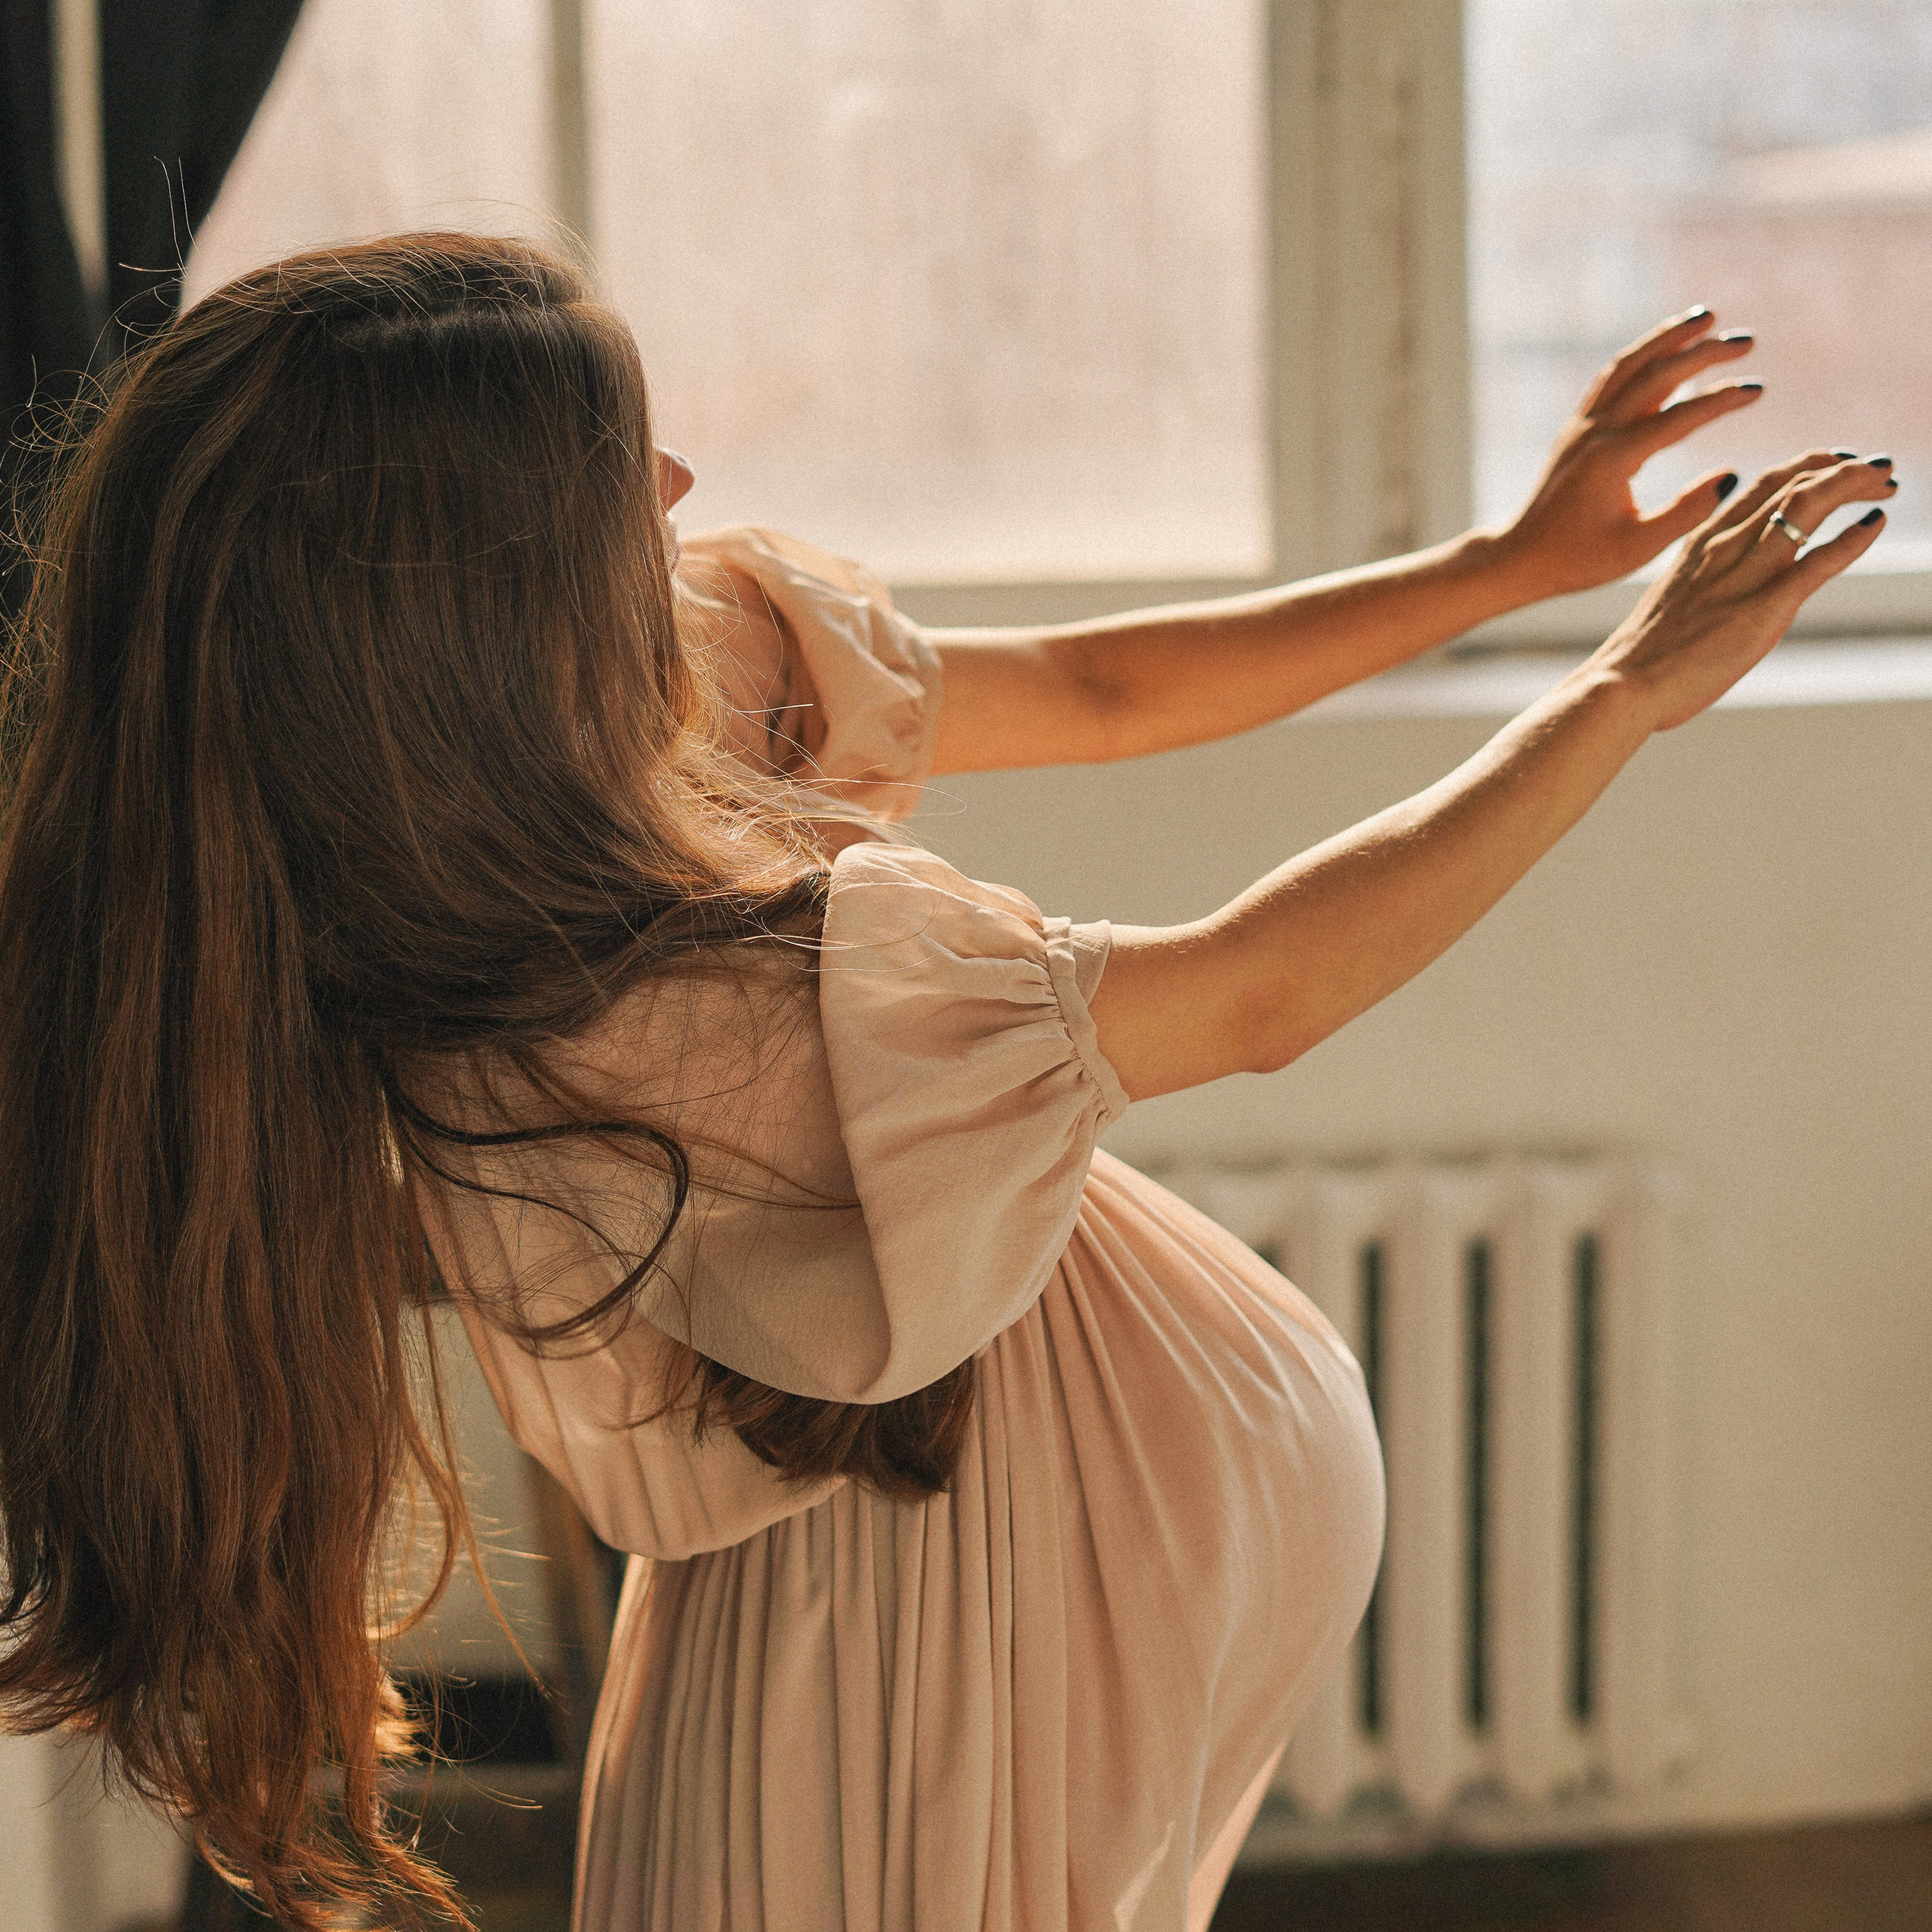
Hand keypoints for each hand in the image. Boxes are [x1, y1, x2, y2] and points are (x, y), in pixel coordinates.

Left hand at [1496, 308, 1763, 600]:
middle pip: (1654, 376)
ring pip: (1628, 366)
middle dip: (1702, 353)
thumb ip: (1686, 512)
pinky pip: (1611, 379)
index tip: (1757, 388)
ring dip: (1667, 339)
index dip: (1720, 400)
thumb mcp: (1637, 548)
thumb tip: (1732, 476)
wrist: (1519, 558)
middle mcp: (1595, 432)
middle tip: (1747, 341)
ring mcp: (1581, 426)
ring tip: (1705, 318)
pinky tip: (1664, 349)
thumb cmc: (1577, 561)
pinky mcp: (1576, 429)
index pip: (1678, 418)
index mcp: (1613, 460)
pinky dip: (1641, 357)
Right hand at [1593, 450, 1896, 730]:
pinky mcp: (1762, 609)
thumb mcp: (1678, 600)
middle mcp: (1725, 547)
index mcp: (1702, 543)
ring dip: (1854, 486)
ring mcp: (1744, 575)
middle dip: (1841, 467)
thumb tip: (1729, 578)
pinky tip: (1875, 522)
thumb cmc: (1643, 656)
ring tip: (1887, 482)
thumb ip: (1707, 579)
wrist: (1622, 685)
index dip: (1808, 465)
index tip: (1837, 464)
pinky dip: (1852, 537)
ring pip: (1807, 506)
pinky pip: (1816, 561)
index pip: (1763, 483)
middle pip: (1792, 483)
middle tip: (1878, 469)